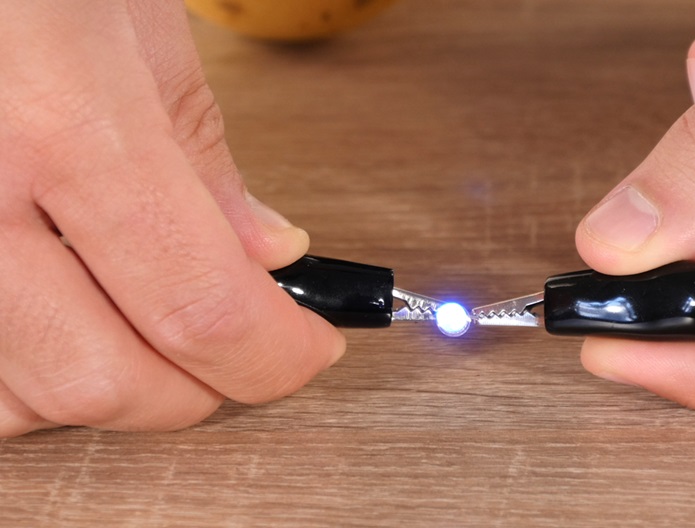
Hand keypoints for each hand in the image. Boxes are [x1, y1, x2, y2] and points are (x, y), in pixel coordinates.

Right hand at [0, 1, 343, 436]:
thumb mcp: (136, 19)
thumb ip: (201, 151)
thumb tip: (267, 253)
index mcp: (61, 117)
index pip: (198, 308)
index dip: (274, 354)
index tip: (310, 347)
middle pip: (102, 382)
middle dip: (200, 387)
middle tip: (246, 347)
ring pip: (20, 398)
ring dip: (110, 385)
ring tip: (153, 325)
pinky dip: (32, 370)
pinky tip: (70, 318)